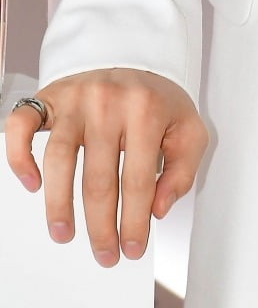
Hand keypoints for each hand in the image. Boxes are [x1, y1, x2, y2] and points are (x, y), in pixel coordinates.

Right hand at [4, 68, 208, 264]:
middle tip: (104, 253)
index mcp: (147, 111)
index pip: (138, 181)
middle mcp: (109, 103)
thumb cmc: (156, 99)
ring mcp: (76, 99)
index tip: (132, 248)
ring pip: (59, 160)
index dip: (134, 221)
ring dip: (59, 205)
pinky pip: (22, 126)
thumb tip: (158, 208)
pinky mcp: (50, 97)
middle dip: (101, 227)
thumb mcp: (188, 127)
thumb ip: (183, 169)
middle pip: (99, 180)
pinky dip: (19, 157)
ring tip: (64, 233)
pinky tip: (31, 184)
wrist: (133, 54)